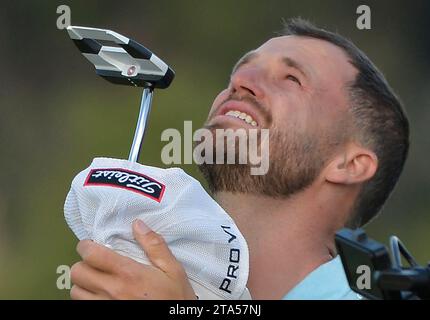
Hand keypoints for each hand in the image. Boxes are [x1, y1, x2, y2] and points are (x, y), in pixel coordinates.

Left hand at [70, 219, 195, 299]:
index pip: (91, 255)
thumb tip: (138, 224)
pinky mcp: (106, 315)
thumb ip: (154, 245)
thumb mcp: (173, 269)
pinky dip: (86, 298)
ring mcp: (107, 306)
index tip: (91, 245)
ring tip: (96, 279)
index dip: (86, 246)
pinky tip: (99, 295)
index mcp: (129, 273)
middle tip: (94, 262)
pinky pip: (83, 306)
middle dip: (83, 263)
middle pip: (77, 272)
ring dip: (83, 283)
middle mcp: (113, 290)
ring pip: (75, 292)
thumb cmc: (175, 298)